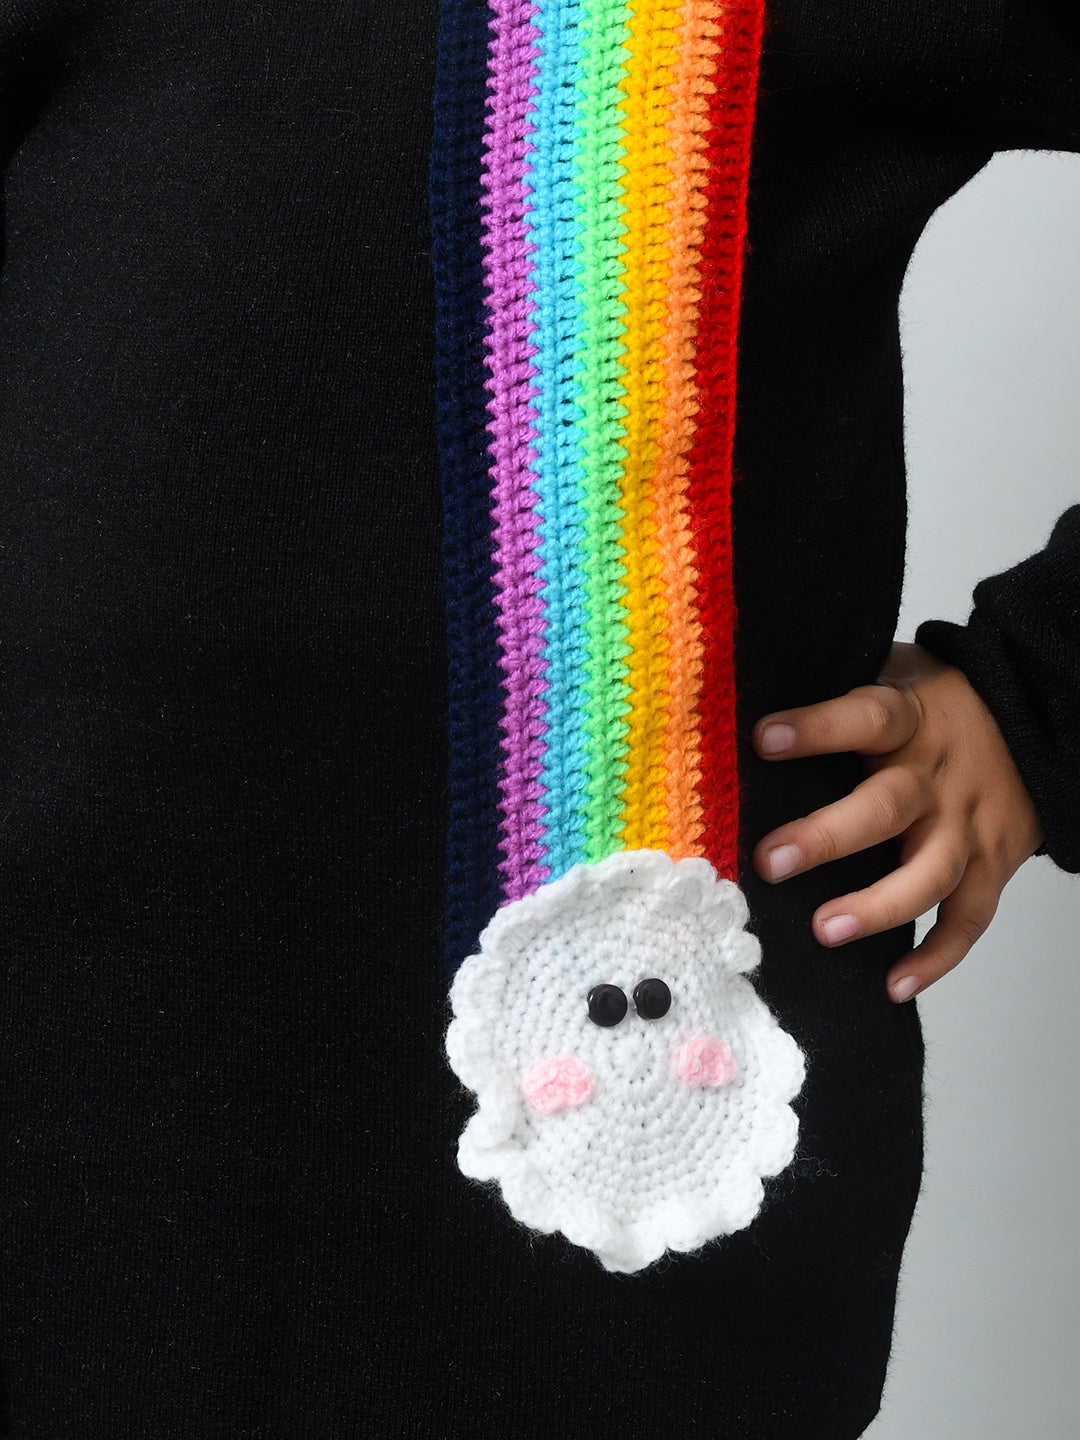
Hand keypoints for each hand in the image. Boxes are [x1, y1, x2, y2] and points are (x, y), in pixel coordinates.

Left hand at [750, 642, 1044, 1001]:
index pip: (865, 717)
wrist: (1035, 722)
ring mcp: (966, 827)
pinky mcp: (991, 867)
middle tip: (772, 861)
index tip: (764, 738)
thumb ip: (834, 688)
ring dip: (877, 907)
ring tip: (824, 930)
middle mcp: (937, 777)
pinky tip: (894, 984)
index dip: (817, 728)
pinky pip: (967, 920)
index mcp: (909, 719)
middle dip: (827, 837)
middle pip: (887, 807)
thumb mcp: (893, 674)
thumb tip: (740, 698)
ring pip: (929, 874)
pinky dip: (936, 959)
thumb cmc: (936, 703)